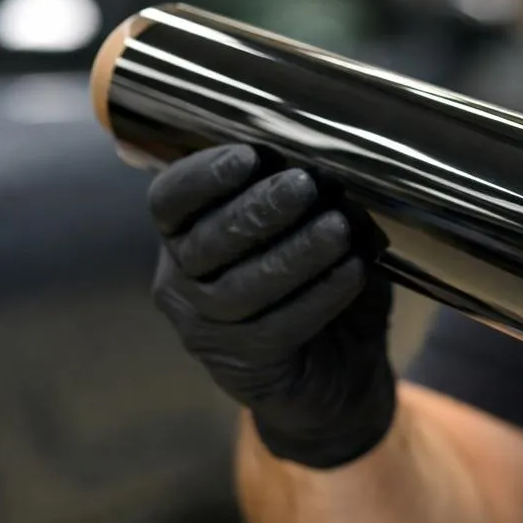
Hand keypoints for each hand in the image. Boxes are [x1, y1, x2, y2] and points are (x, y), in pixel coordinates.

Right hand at [148, 144, 395, 468]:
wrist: (343, 370)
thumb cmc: (321, 281)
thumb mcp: (310, 228)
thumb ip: (306, 195)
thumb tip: (338, 152)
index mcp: (185, 236)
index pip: (170, 201)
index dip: (202, 176)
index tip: (250, 155)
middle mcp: (181, 282)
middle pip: (205, 242)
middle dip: (257, 210)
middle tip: (305, 185)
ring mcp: (206, 329)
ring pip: (241, 288)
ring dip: (294, 254)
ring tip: (338, 228)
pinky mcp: (244, 366)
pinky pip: (279, 326)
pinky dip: (319, 295)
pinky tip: (353, 270)